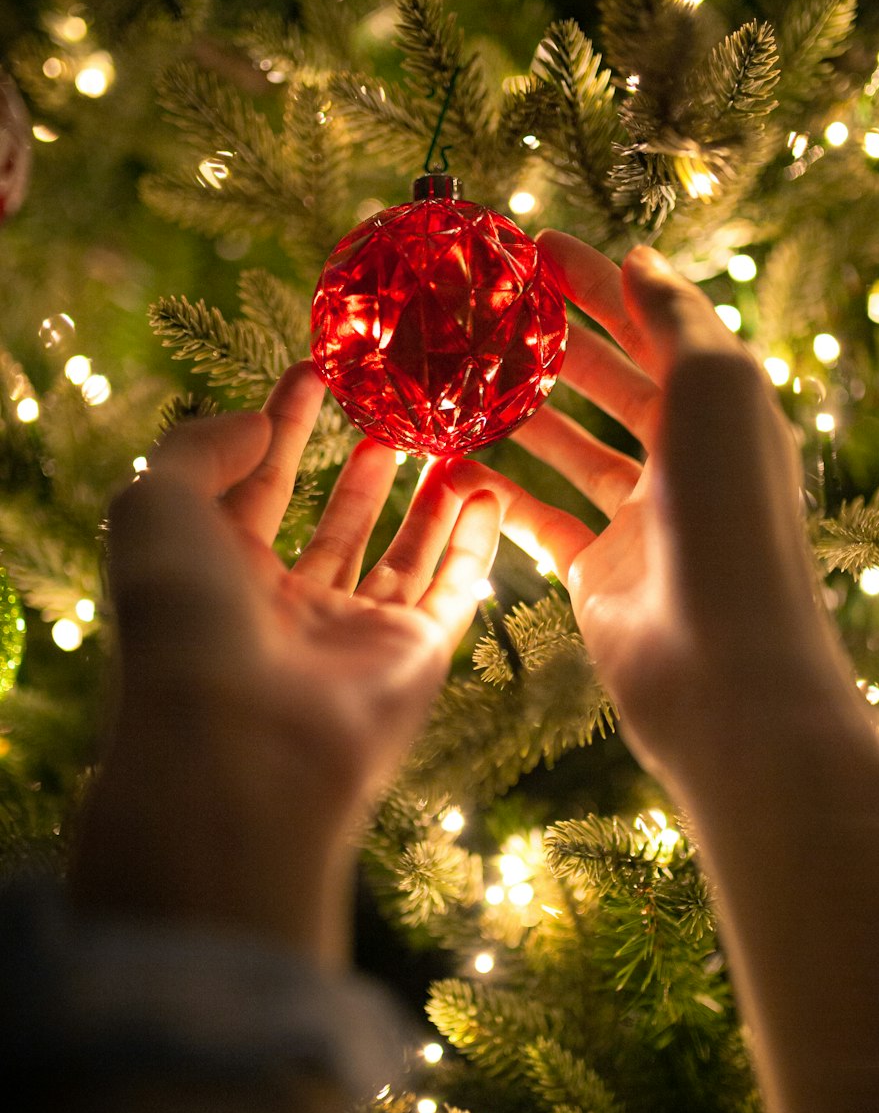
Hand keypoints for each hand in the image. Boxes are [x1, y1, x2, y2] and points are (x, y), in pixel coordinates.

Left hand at [72, 364, 498, 966]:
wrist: (243, 741)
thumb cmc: (185, 618)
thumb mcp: (156, 504)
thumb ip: (199, 447)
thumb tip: (259, 420)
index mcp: (216, 575)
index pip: (255, 488)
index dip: (283, 426)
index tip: (316, 371)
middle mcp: (286, 609)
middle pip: (333, 527)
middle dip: (360, 472)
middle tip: (392, 417)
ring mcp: (353, 637)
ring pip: (399, 557)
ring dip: (425, 502)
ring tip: (448, 444)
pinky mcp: (415, 659)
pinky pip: (453, 591)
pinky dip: (474, 544)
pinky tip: (488, 492)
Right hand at [449, 231, 852, 795]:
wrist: (724, 665)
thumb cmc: (730, 512)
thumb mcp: (716, 387)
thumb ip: (676, 317)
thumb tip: (643, 257)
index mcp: (723, 412)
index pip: (655, 328)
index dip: (598, 285)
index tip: (535, 247)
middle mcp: (686, 462)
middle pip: (610, 385)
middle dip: (550, 344)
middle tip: (480, 309)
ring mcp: (641, 522)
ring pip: (571, 451)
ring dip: (521, 413)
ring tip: (457, 376)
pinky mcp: (600, 574)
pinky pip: (543, 519)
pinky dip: (502, 490)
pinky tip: (455, 461)